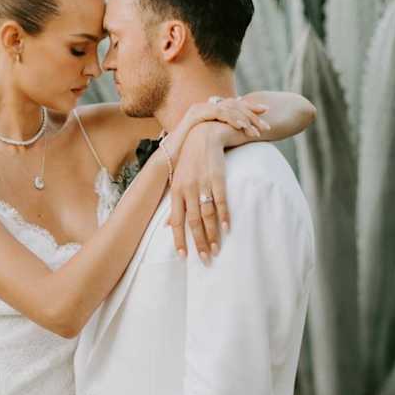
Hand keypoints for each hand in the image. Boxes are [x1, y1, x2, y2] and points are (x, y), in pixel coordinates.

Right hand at [161, 96, 268, 168]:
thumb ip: (224, 139)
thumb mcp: (212, 145)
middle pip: (234, 105)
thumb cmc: (190, 157)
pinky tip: (242, 126)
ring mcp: (199, 109)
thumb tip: (240, 141)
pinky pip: (218, 113)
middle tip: (266, 124)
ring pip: (228, 109)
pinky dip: (231, 119)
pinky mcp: (195, 115)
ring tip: (256, 130)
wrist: (170, 160)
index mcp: (210, 112)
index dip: (251, 108)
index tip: (266, 113)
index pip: (234, 106)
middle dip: (252, 113)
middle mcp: (205, 107)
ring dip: (244, 119)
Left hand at [162, 97, 268, 262]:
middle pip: (192, 222)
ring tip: (216, 249)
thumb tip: (167, 226)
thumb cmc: (190, 160)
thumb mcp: (178, 181)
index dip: (179, 239)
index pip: (177, 221)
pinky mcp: (217, 177)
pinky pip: (221, 200)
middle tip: (205, 260)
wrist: (204, 134)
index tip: (183, 257)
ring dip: (212, 234)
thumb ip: (174, 205)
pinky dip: (225, 215)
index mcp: (176, 192)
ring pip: (206, 214)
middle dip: (198, 242)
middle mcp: (187, 189)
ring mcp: (202, 183)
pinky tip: (227, 228)